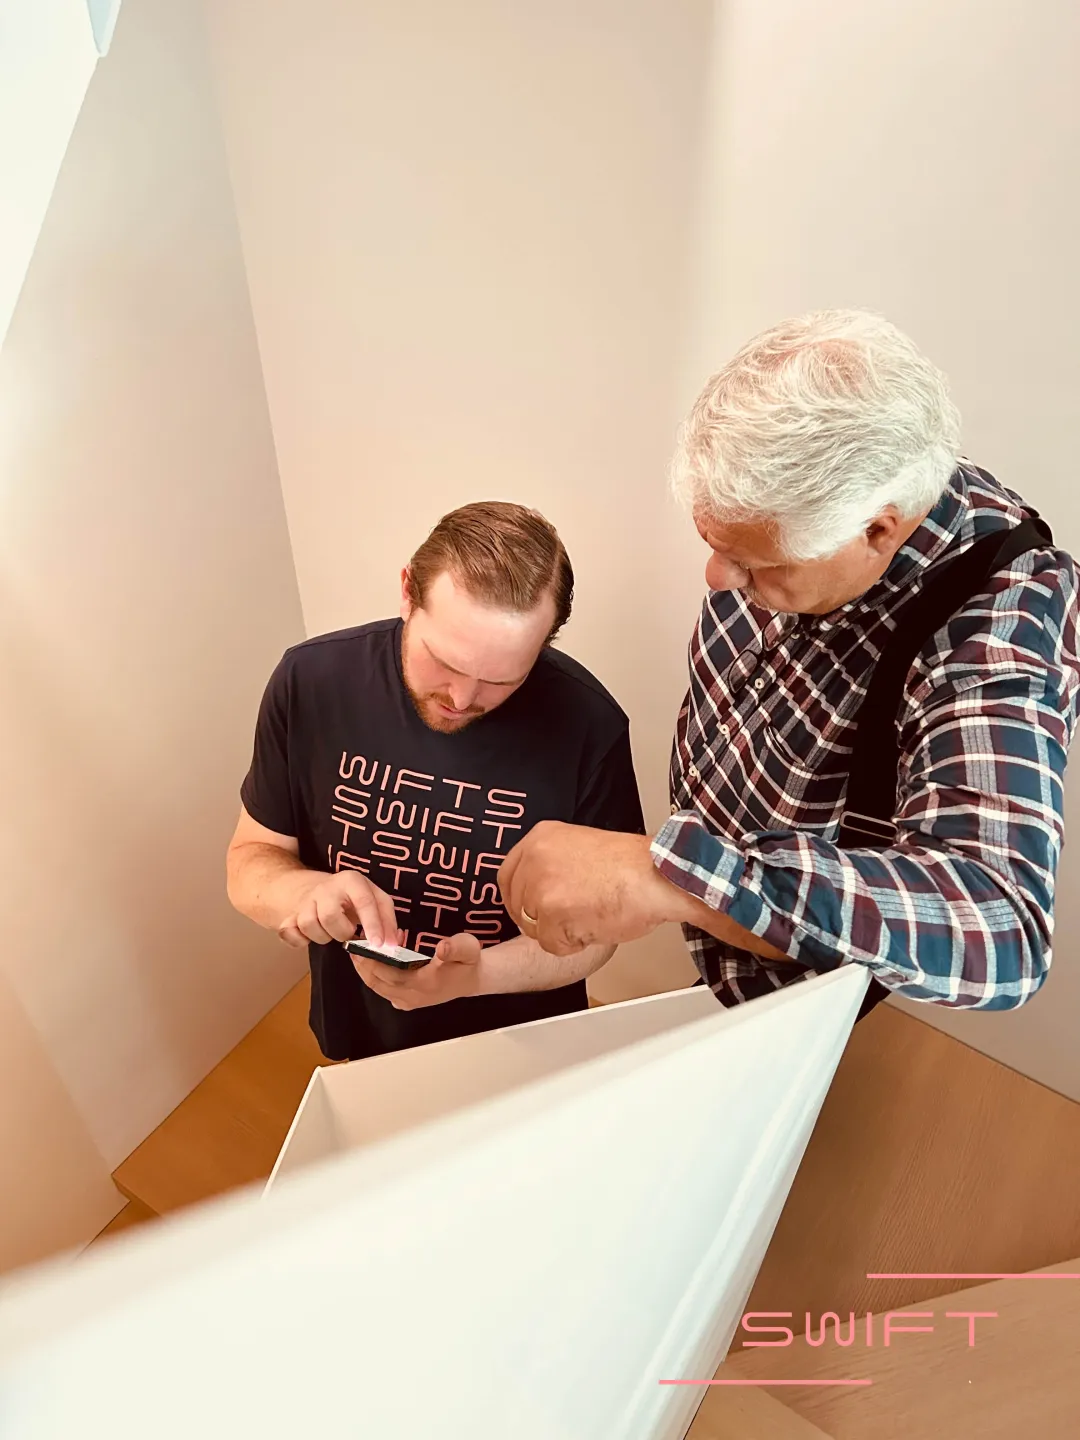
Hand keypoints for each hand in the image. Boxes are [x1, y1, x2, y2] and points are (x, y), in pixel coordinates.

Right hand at [277, 871, 402, 948]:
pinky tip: (309, 936)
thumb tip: (393, 944)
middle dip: (342, 932)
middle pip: (330, 916)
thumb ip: (388, 922)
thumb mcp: (376, 900)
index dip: (373, 925)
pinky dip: (299, 939)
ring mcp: (306, 900)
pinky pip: (289, 932)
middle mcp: (326, 888)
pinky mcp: (290, 914)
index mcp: (352, 881)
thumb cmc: (354, 898)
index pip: (364, 902)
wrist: (317, 888)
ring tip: (331, 931)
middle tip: (348, 932)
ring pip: (309, 925)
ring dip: (323, 936)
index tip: (378, 945)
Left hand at [350, 932, 482, 1009]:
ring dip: (366, 973)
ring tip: (356, 954)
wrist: (474, 979)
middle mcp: (414, 996)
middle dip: (364, 966)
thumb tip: (442, 947)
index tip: (362, 947)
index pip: (392, 975)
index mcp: (426, 983)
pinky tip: (372, 964)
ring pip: (380, 989)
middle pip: (381, 983)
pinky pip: (386, 992)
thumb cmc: (468, 961)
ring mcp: (410, 1001)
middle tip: (352, 946)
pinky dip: (375, 979)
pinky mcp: (409, 1001)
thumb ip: (455, 947)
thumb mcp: (468, 948)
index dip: (375, 962)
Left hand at [498, 822, 680, 955]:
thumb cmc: (633, 866)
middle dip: (543, 920)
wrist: (659, 876)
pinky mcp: (552, 911)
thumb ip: (552, 864)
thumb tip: (534, 891)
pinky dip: (574, 944)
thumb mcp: (580, 848)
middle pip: (518, 905)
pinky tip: (595, 925)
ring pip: (534, 928)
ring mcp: (541, 884)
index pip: (507, 875)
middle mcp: (535, 857)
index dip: (518, 900)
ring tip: (592, 914)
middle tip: (573, 917)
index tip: (529, 911)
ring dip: (561, 931)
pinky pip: (551, 945)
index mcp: (541, 837)